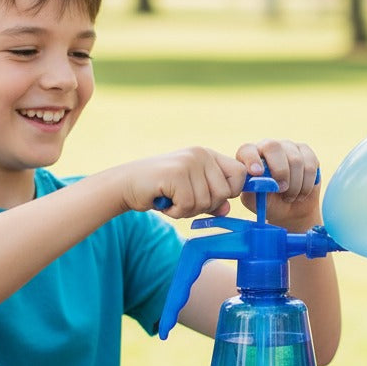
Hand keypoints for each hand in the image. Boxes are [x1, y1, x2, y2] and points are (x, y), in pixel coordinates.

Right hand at [121, 147, 246, 217]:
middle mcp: (201, 154)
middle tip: (184, 201)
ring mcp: (188, 162)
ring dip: (188, 210)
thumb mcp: (191, 194)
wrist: (126, 184)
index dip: (231, 191)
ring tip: (172, 200)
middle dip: (206, 206)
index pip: (240, 173)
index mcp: (208, 155)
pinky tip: (164, 202)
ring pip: (206, 201)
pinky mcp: (176, 173)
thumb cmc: (160, 190)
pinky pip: (188, 204)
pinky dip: (176, 211)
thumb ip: (211, 200)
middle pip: (224, 192)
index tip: (213, 198)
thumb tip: (227, 209)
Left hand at [235, 139, 321, 228]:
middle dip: (280, 171)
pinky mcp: (306, 152)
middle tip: (281, 189)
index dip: (251, 159)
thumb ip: (251, 192)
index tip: (257, 173)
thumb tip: (255, 182)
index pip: (247, 150)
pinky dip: (307, 184)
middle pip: (273, 146)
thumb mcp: (256, 202)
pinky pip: (310, 164)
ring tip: (290, 196)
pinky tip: (302, 191)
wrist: (291, 210)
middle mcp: (267, 147)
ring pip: (295, 160)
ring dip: (295, 185)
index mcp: (249, 157)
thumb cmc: (269, 204)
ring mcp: (288, 147)